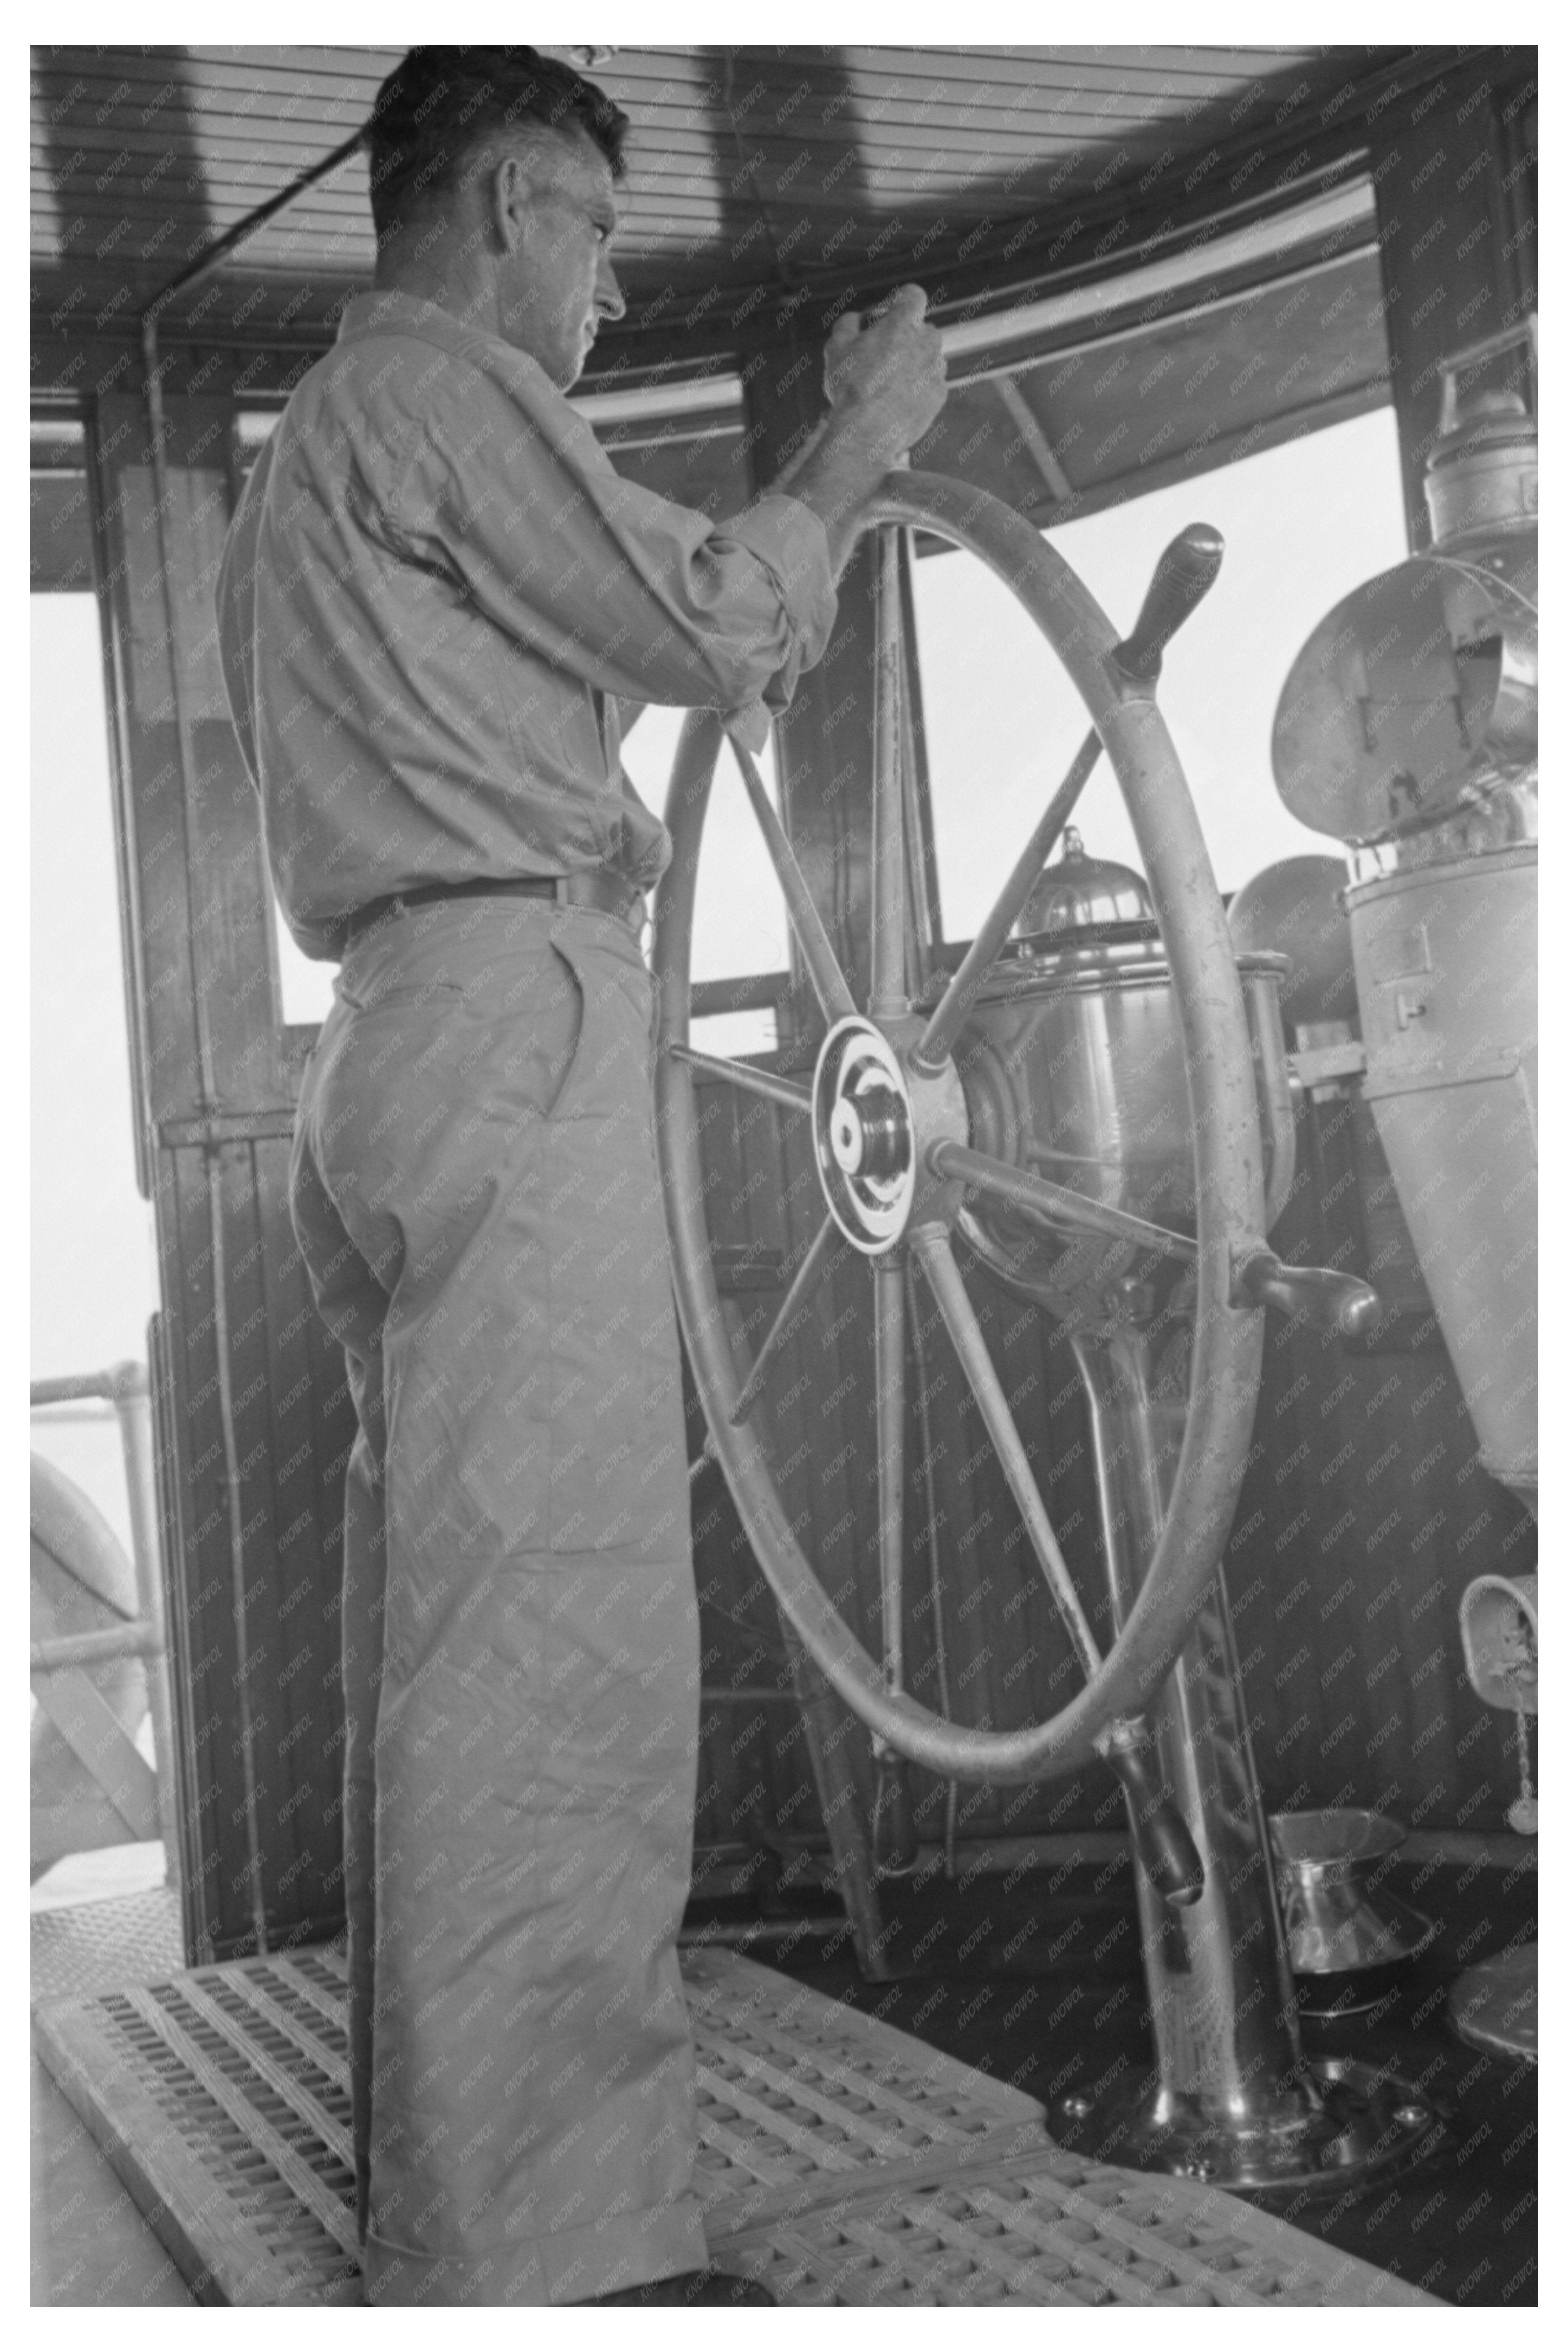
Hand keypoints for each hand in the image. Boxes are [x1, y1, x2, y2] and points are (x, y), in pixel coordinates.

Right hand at [822, 285, 946, 461]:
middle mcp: (928, 341)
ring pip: (927, 358)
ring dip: (912, 364)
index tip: (888, 314)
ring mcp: (937, 369)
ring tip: (886, 385)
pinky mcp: (940, 394)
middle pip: (921, 329)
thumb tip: (854, 321)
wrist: (868, 432)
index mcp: (904, 322)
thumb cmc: (851, 387)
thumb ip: (847, 324)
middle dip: (905, 338)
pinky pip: (930, 384)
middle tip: (881, 356)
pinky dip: (917, 389)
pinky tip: (896, 402)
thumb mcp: (836, 348)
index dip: (899, 301)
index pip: (913, 295)